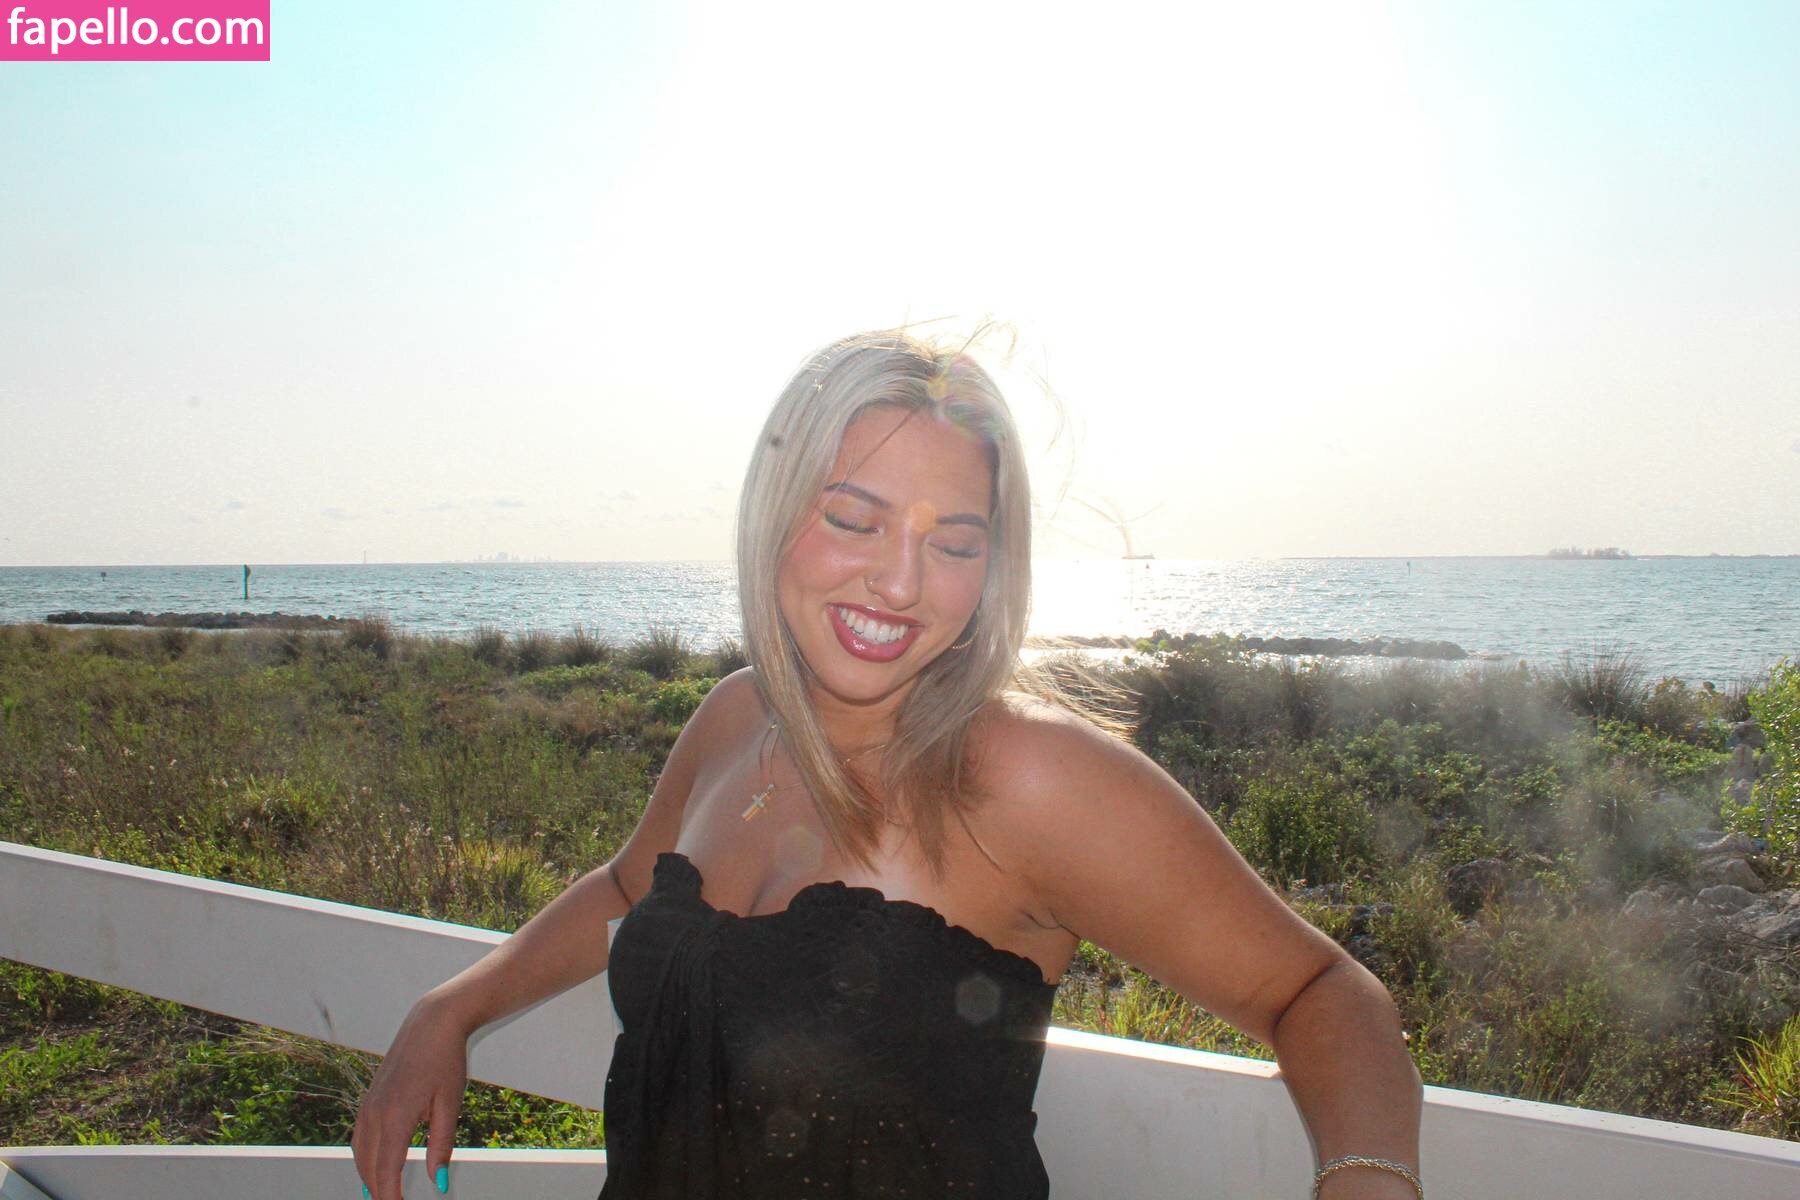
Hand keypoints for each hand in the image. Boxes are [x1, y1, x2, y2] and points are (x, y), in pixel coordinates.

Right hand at [352, 996, 469, 1198]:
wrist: (431, 1024)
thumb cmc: (445, 1061)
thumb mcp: (450, 1104)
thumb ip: (442, 1146)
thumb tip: (440, 1183)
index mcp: (396, 1117)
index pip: (387, 1171)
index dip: (390, 1197)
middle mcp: (375, 1113)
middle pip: (370, 1168)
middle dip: (379, 1193)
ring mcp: (368, 1105)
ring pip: (360, 1154)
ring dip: (368, 1179)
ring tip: (381, 1196)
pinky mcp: (369, 1098)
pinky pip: (359, 1138)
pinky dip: (364, 1159)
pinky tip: (372, 1169)